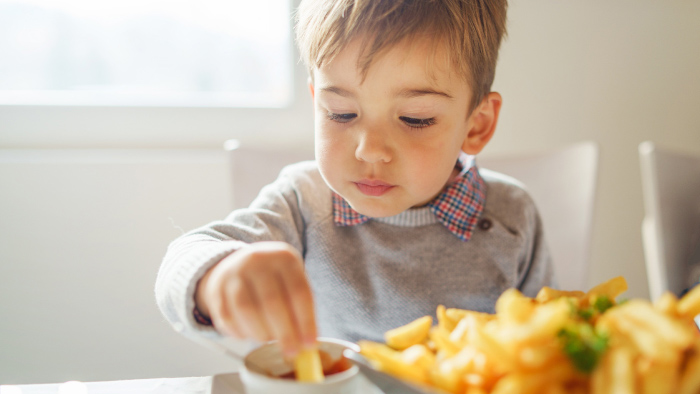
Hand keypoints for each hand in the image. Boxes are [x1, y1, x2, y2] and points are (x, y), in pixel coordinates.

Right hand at [195, 241, 316, 356]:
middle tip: (291, 352)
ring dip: (260, 333)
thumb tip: (306, 343)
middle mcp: (258, 259)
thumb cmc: (274, 280)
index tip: (309, 344)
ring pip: (246, 309)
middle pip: (272, 301)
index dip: (306, 321)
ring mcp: (234, 272)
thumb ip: (300, 310)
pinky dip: (240, 332)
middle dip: (284, 333)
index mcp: (284, 257)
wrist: (240, 264)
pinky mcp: (216, 287)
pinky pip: (227, 316)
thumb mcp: (292, 283)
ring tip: (268, 340)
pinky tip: (250, 335)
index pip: (298, 292)